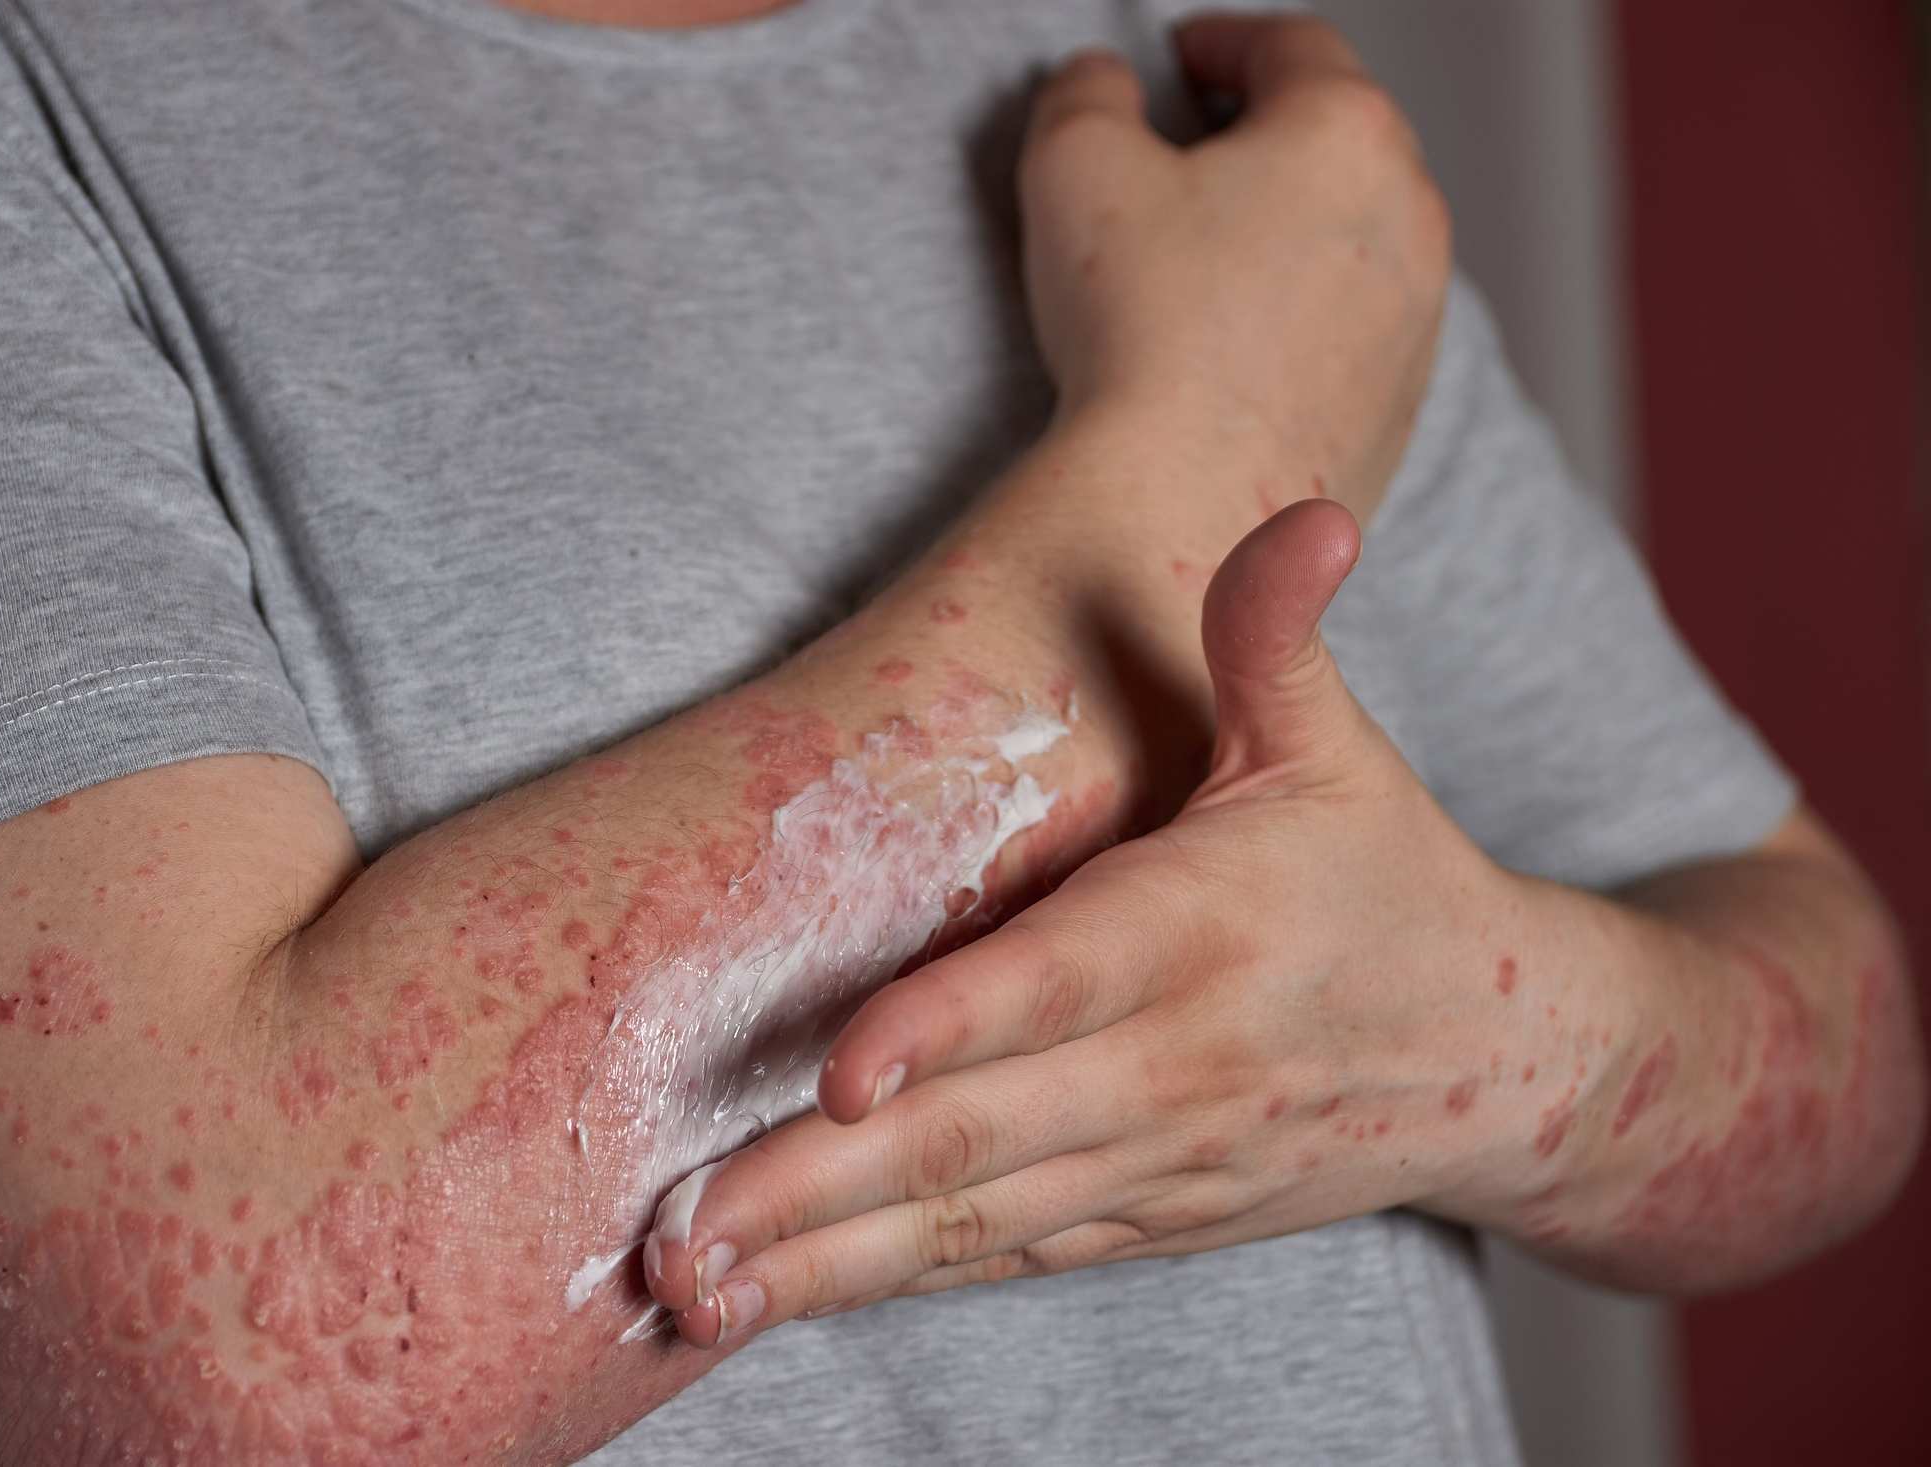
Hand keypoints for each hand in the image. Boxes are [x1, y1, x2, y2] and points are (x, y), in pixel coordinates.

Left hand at [643, 499, 1543, 1343]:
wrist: (1505, 1063)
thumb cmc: (1390, 881)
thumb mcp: (1336, 751)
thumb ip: (1274, 638)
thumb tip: (1308, 513)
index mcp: (1201, 934)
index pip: (1057, 986)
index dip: (949, 1032)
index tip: (838, 1076)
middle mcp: (1173, 1067)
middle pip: (979, 1137)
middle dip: (819, 1190)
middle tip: (675, 1231)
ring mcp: (1156, 1162)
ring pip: (975, 1224)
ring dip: (828, 1263)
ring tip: (695, 1291)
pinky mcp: (1146, 1220)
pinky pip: (1007, 1259)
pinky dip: (895, 1285)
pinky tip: (789, 1299)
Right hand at [1020, 14, 1450, 517]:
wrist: (1184, 505)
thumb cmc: (1136, 328)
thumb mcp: (1072, 166)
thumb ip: (1086, 94)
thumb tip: (1102, 85)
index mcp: (1345, 132)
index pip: (1291, 46)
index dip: (1224, 43)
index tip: (1180, 61)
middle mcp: (1410, 217)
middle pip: (1342, 138)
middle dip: (1267, 132)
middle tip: (1190, 152)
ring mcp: (1418, 320)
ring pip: (1358, 240)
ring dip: (1292, 231)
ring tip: (1208, 259)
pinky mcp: (1401, 409)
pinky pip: (1354, 334)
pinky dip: (1303, 321)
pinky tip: (1230, 353)